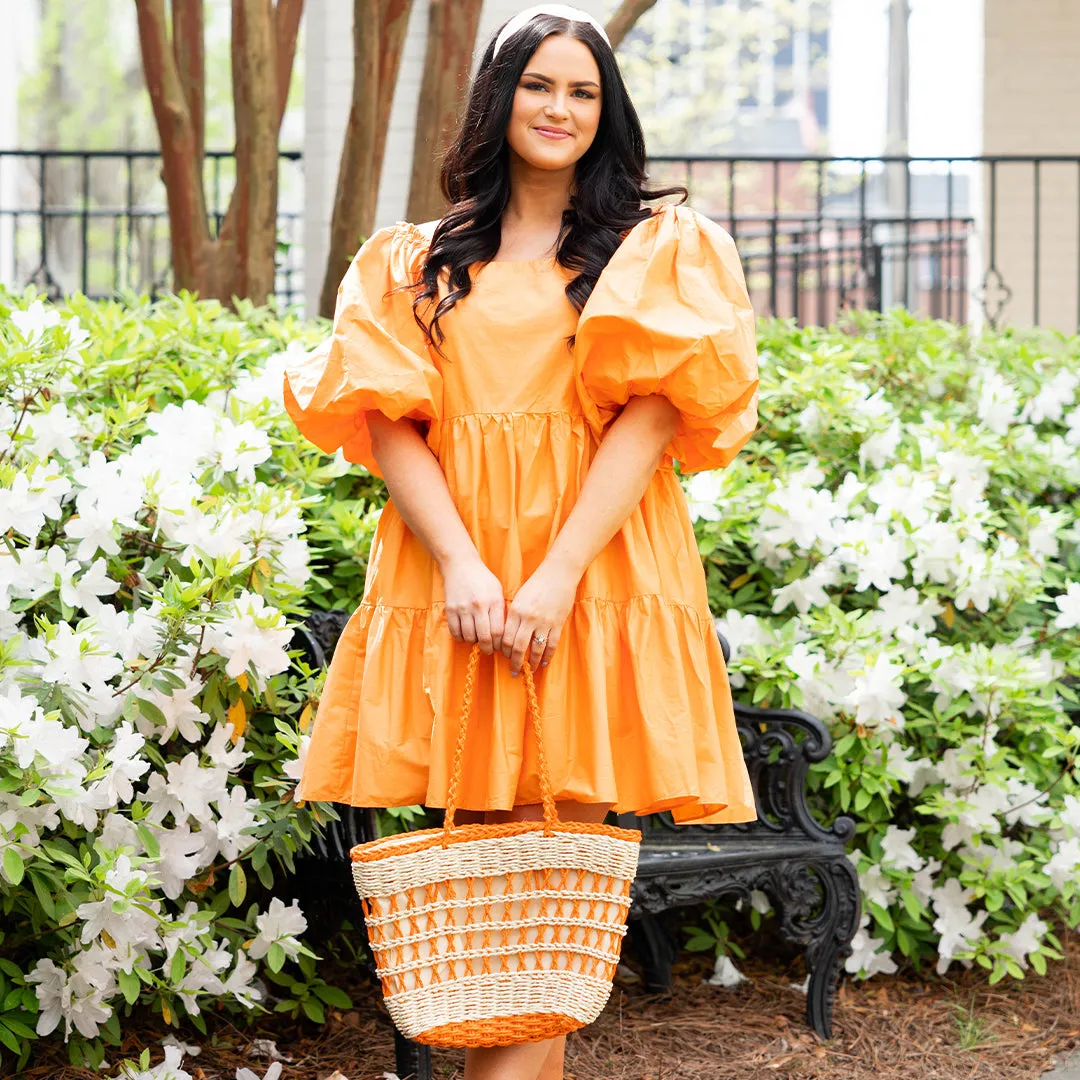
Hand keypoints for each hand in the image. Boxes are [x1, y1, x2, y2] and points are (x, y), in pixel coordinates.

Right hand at [441, 554, 505, 654]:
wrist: (460, 564)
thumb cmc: (483, 579)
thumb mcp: (498, 591)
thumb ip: (501, 611)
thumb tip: (504, 635)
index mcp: (494, 601)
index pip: (499, 631)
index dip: (500, 644)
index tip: (500, 647)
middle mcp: (479, 606)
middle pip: (485, 637)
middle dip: (488, 648)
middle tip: (488, 650)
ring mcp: (463, 608)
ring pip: (469, 637)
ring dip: (473, 642)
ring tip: (476, 639)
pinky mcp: (450, 609)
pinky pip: (455, 632)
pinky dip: (460, 637)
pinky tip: (464, 634)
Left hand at [502, 556, 579, 675]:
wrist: (559, 573)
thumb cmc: (537, 583)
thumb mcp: (519, 597)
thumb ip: (514, 616)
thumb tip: (507, 636)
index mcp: (516, 610)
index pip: (505, 638)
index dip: (503, 651)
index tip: (503, 656)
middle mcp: (528, 618)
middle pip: (518, 647)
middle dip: (515, 662)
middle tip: (513, 671)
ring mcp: (544, 622)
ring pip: (536, 649)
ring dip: (532, 662)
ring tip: (530, 670)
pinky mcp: (558, 623)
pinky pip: (551, 644)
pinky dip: (547, 655)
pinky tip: (544, 662)